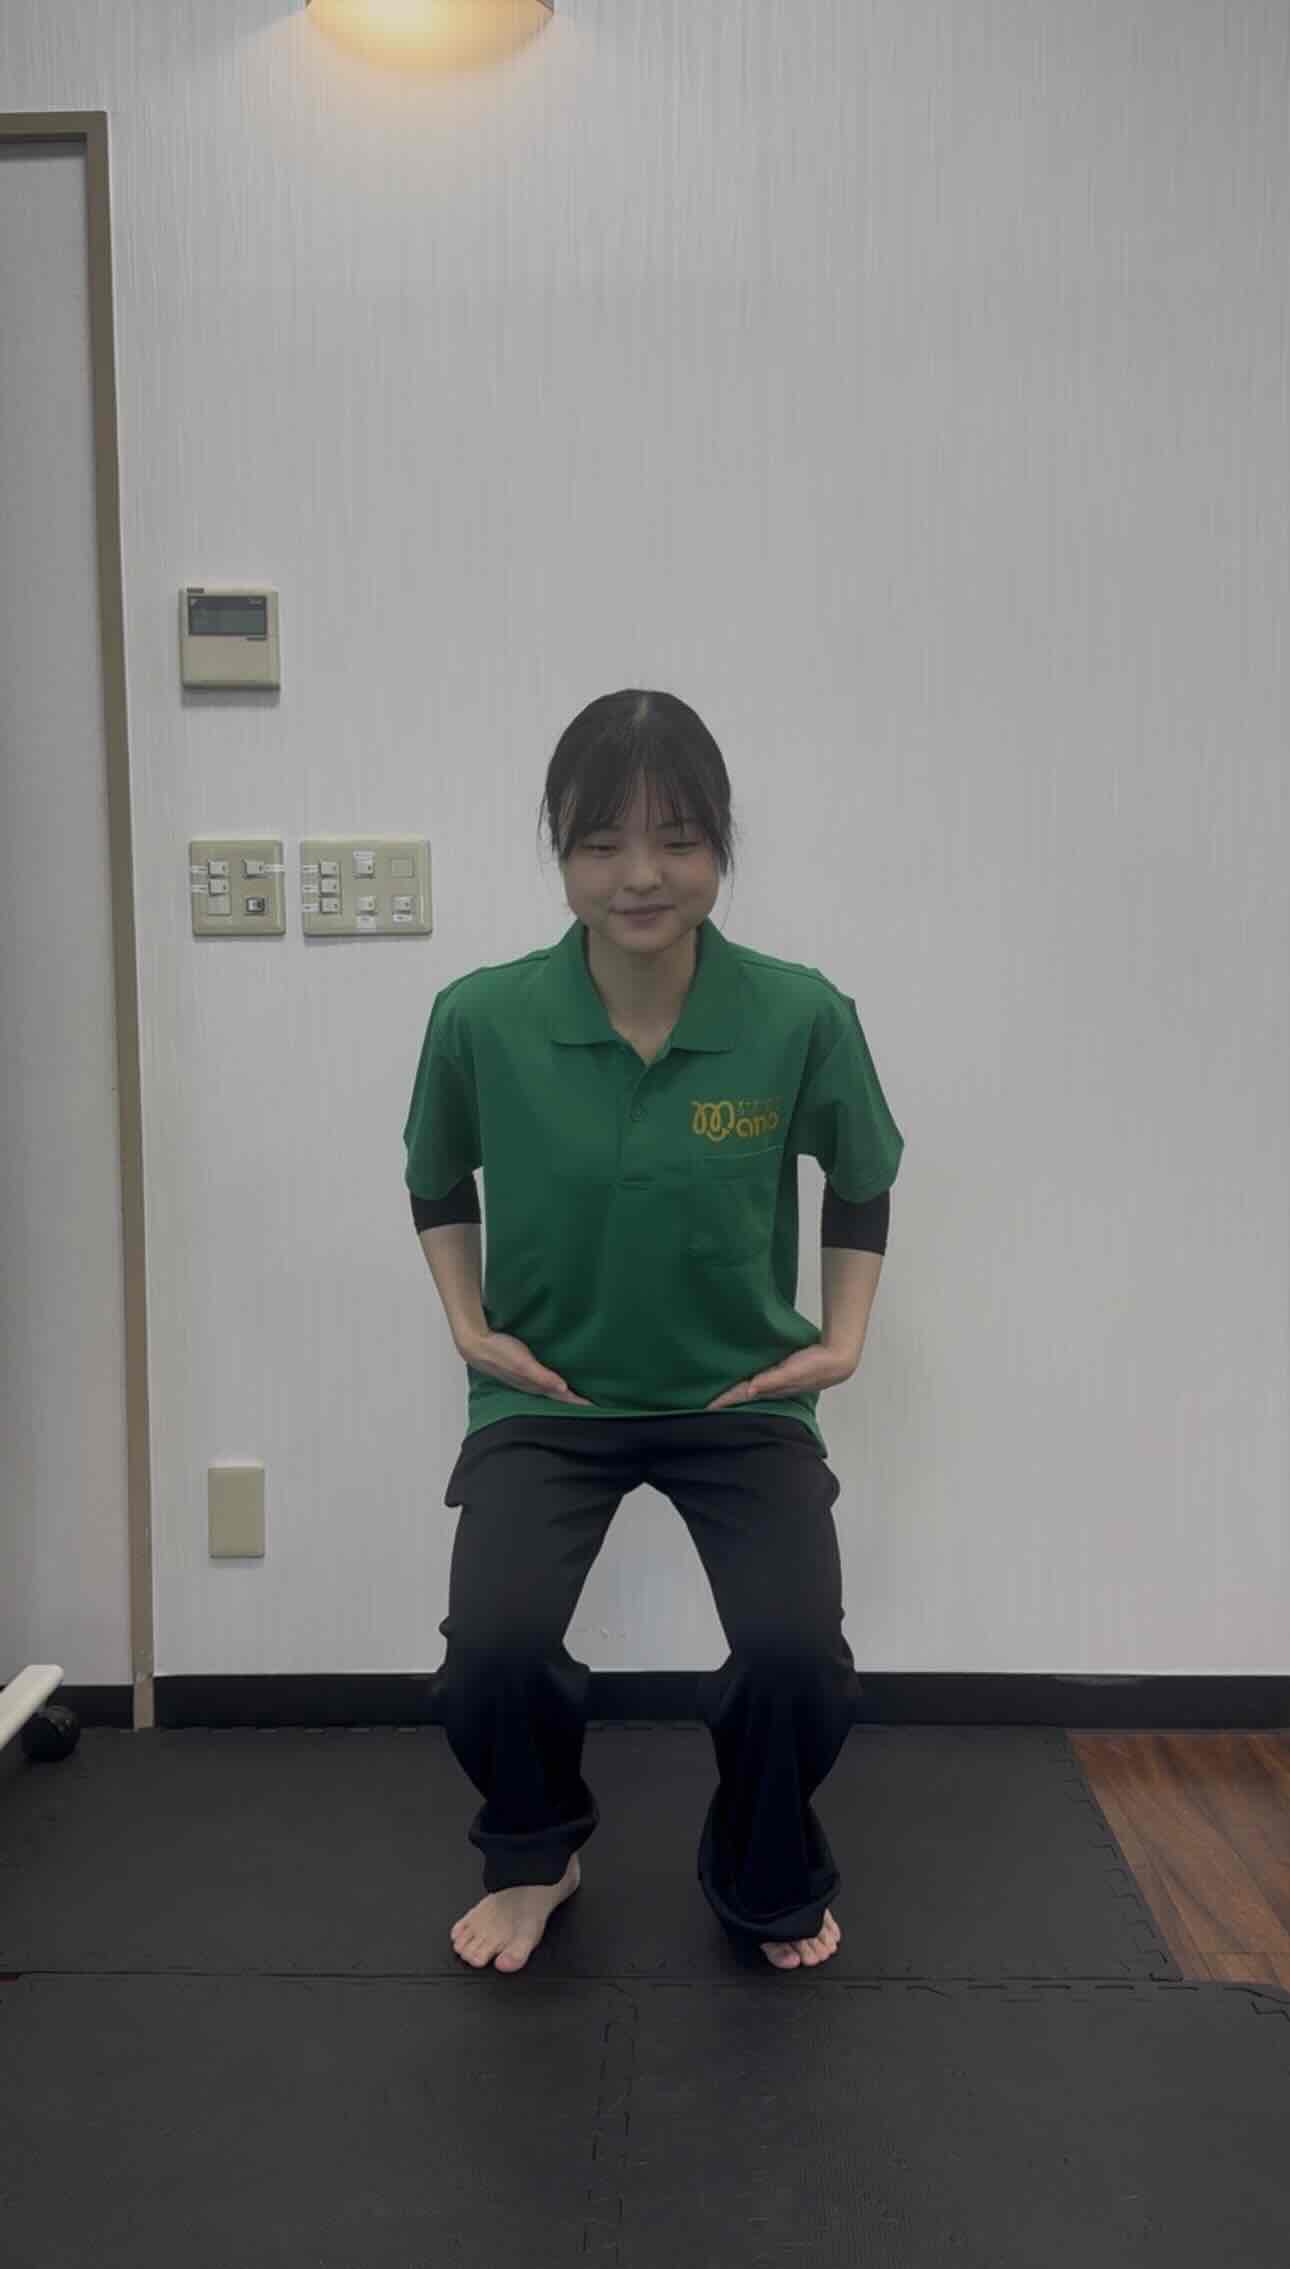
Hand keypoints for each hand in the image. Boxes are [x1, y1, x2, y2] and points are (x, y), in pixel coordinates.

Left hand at [704, 1340, 857, 1410]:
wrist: (837, 1362)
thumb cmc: (815, 1366)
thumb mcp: (792, 1371)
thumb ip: (773, 1380)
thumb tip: (751, 1389)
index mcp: (769, 1388)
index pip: (741, 1395)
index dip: (724, 1401)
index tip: (706, 1407)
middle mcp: (770, 1388)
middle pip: (742, 1396)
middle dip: (726, 1401)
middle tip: (707, 1405)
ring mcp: (776, 1383)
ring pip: (750, 1390)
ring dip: (736, 1394)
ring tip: (720, 1397)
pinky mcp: (781, 1375)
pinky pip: (759, 1382)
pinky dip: (749, 1385)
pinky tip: (746, 1383)